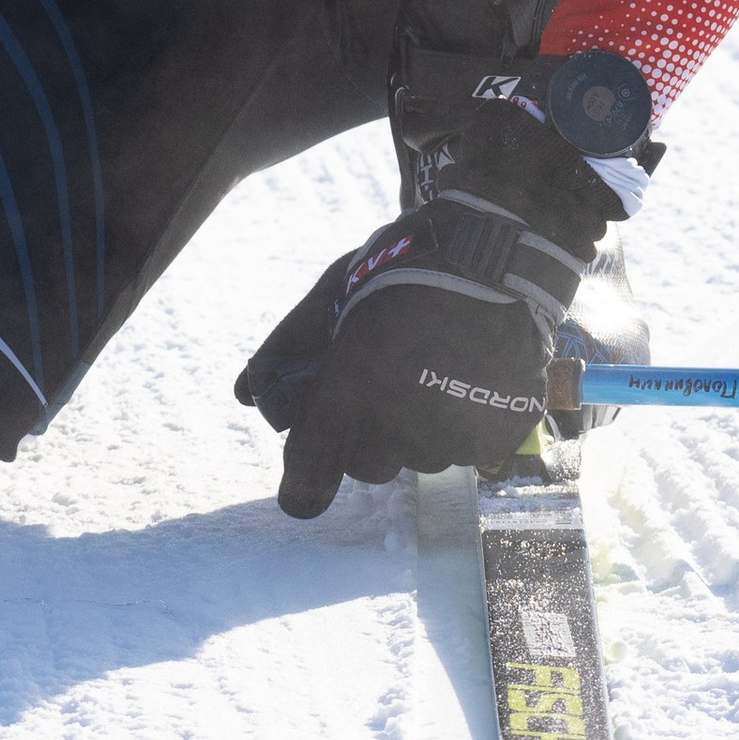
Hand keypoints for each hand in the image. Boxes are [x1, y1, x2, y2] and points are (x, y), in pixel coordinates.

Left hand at [236, 99, 616, 518]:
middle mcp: (397, 427)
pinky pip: (468, 452)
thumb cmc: (400, 268)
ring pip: (420, 457)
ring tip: (434, 367)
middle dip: (366, 434)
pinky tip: (470, 377)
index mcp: (349, 393)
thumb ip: (286, 348)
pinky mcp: (495, 437)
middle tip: (385, 381)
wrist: (492, 253)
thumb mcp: (330, 294)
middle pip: (367, 464)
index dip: (302, 484)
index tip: (301, 486)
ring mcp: (450, 436)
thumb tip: (244, 395)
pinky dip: (464, 424)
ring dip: (418, 428)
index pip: (309, 473)